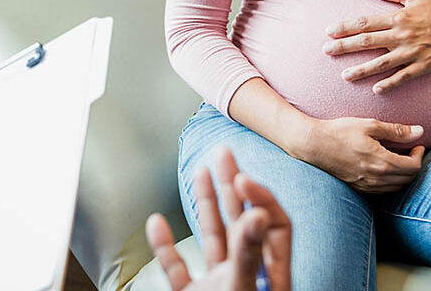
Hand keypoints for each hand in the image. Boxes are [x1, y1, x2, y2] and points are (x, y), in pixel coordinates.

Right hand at [146, 147, 291, 290]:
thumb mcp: (243, 287)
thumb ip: (248, 253)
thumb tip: (258, 213)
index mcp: (268, 273)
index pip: (274, 224)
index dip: (259, 197)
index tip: (241, 177)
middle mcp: (245, 275)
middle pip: (242, 220)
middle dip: (231, 183)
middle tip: (224, 153)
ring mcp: (218, 286)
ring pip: (213, 237)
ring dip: (205, 203)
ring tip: (201, 171)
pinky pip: (177, 267)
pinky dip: (165, 245)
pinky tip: (157, 223)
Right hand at [290, 117, 424, 193]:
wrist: (314, 145)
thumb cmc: (340, 131)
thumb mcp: (369, 125)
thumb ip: (396, 130)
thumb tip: (420, 131)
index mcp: (382, 162)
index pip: (413, 167)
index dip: (419, 155)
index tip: (417, 145)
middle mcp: (376, 178)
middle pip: (408, 179)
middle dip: (414, 165)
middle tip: (411, 150)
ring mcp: (367, 186)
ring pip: (397, 187)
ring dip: (403, 175)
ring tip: (400, 158)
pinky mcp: (358, 188)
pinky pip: (383, 190)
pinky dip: (391, 181)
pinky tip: (385, 168)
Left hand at [322, 0, 430, 93]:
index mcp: (397, 18)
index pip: (365, 23)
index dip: (345, 27)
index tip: (329, 31)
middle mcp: (401, 36)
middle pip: (367, 42)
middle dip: (344, 47)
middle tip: (326, 51)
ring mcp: (412, 52)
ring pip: (381, 63)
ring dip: (362, 70)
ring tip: (345, 76)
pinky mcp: (423, 66)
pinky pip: (403, 77)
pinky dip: (389, 84)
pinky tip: (375, 90)